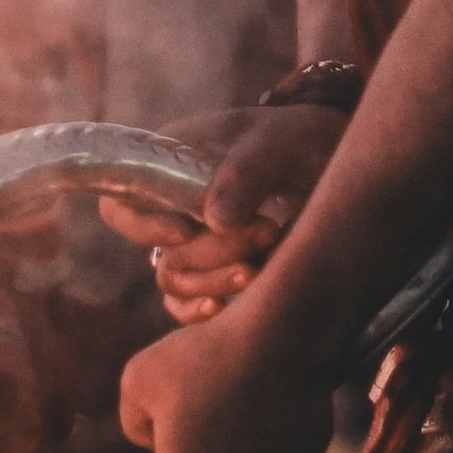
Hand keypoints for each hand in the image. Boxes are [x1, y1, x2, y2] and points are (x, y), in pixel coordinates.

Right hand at [95, 106, 345, 324]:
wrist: (329, 163)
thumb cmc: (294, 139)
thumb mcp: (274, 143)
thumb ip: (246, 173)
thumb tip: (216, 220)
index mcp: (167, 167)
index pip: (122, 204)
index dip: (143, 226)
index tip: (186, 230)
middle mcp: (172, 209)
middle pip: (159, 251)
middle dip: (208, 252)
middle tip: (266, 230)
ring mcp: (193, 244)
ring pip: (176, 281)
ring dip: (213, 282)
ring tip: (259, 269)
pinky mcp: (216, 273)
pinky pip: (188, 305)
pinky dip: (200, 313)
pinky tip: (227, 308)